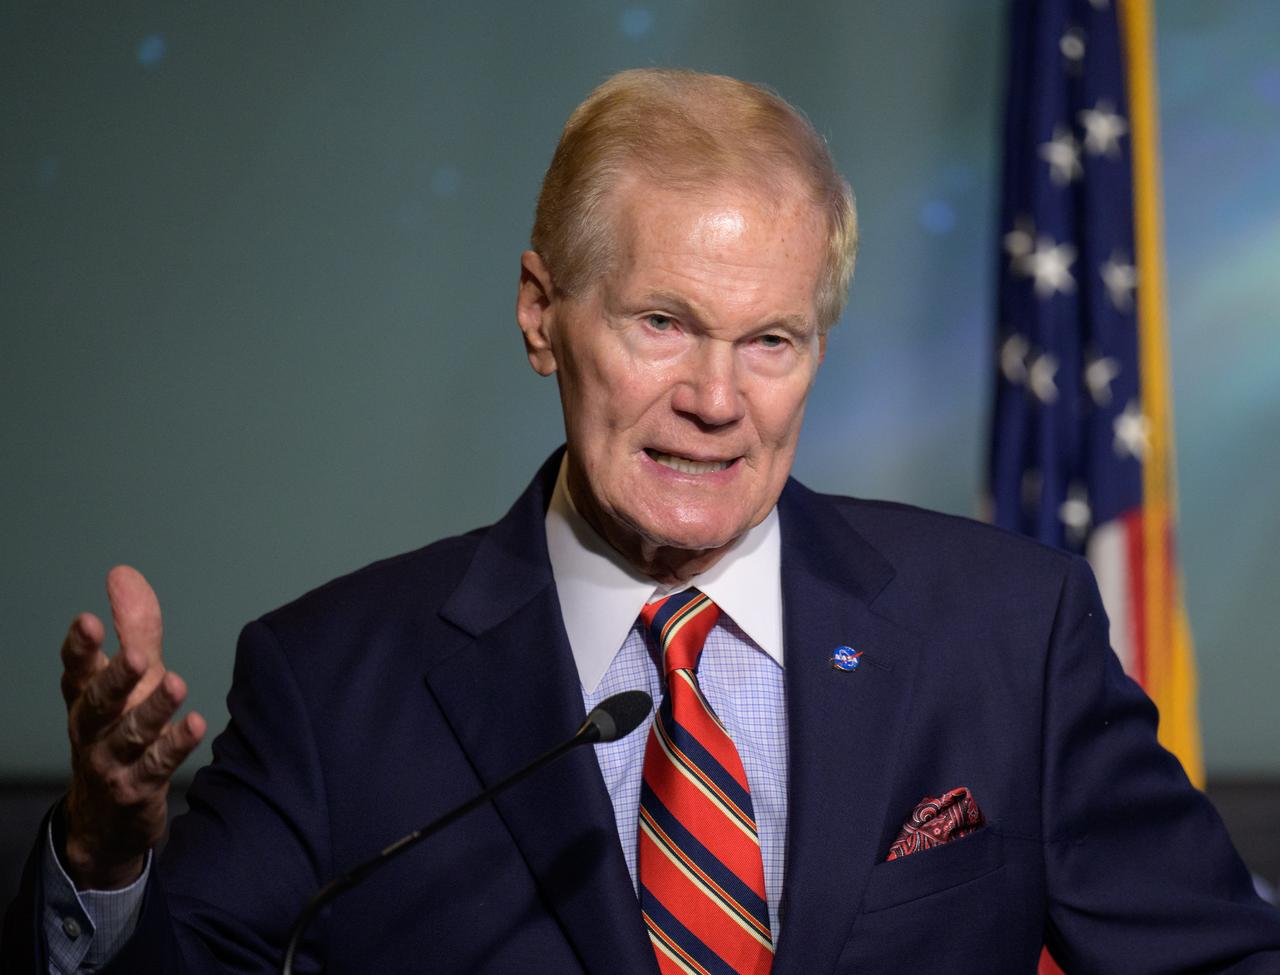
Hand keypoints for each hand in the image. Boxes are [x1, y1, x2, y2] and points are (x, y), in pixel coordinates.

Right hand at [60, 566, 205, 889]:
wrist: (106, 820)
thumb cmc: (119, 733)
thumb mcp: (128, 680)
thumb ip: (132, 629)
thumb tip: (122, 574)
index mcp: (86, 699)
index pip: (77, 670)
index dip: (80, 647)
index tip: (87, 619)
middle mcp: (92, 730)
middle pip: (100, 702)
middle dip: (116, 677)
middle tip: (137, 656)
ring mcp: (111, 763)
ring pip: (130, 734)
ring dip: (153, 710)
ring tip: (176, 683)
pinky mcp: (136, 790)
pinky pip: (155, 766)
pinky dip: (174, 746)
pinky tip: (195, 724)